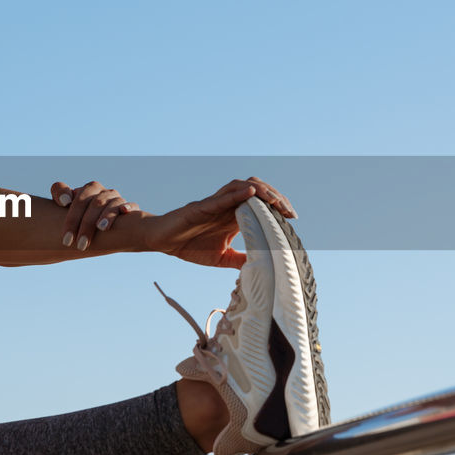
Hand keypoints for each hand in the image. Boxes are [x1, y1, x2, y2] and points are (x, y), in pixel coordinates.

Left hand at [50, 180, 138, 251]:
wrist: (99, 223)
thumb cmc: (80, 215)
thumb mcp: (67, 205)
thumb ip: (60, 193)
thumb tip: (65, 200)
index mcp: (90, 189)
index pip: (80, 198)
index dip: (72, 218)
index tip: (66, 239)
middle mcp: (104, 192)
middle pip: (96, 203)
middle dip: (86, 224)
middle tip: (80, 245)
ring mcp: (118, 199)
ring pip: (114, 203)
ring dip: (107, 215)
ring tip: (100, 229)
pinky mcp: (131, 209)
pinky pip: (132, 205)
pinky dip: (129, 206)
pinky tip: (124, 211)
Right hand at [144, 178, 296, 268]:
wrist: (163, 242)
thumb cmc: (189, 246)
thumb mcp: (221, 258)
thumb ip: (240, 260)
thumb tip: (261, 267)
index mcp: (233, 216)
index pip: (261, 204)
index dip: (278, 207)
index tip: (292, 218)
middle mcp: (226, 206)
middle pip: (256, 191)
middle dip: (275, 198)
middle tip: (289, 212)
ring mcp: (214, 204)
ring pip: (241, 187)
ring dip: (260, 191)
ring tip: (276, 201)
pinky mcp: (200, 207)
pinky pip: (220, 197)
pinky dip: (236, 193)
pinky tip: (251, 193)